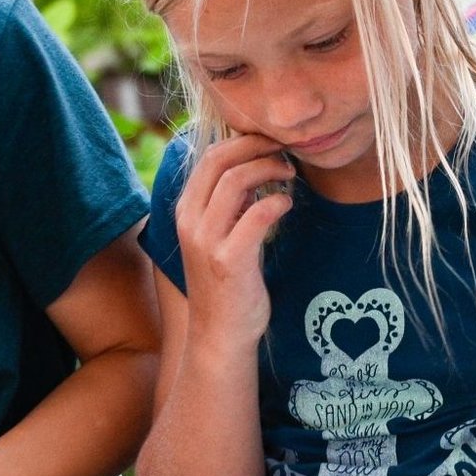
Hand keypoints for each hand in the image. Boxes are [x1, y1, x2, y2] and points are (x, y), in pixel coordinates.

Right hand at [173, 134, 295, 347]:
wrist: (219, 335)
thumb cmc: (225, 284)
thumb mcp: (218, 236)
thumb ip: (229, 204)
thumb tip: (252, 168)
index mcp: (185, 211)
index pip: (209, 156)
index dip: (243, 140)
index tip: (270, 140)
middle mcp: (190, 221)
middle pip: (219, 160)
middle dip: (256, 146)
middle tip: (285, 147)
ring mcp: (207, 241)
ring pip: (236, 181)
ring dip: (269, 169)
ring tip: (290, 174)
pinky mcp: (229, 261)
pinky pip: (257, 215)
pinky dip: (277, 202)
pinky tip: (287, 203)